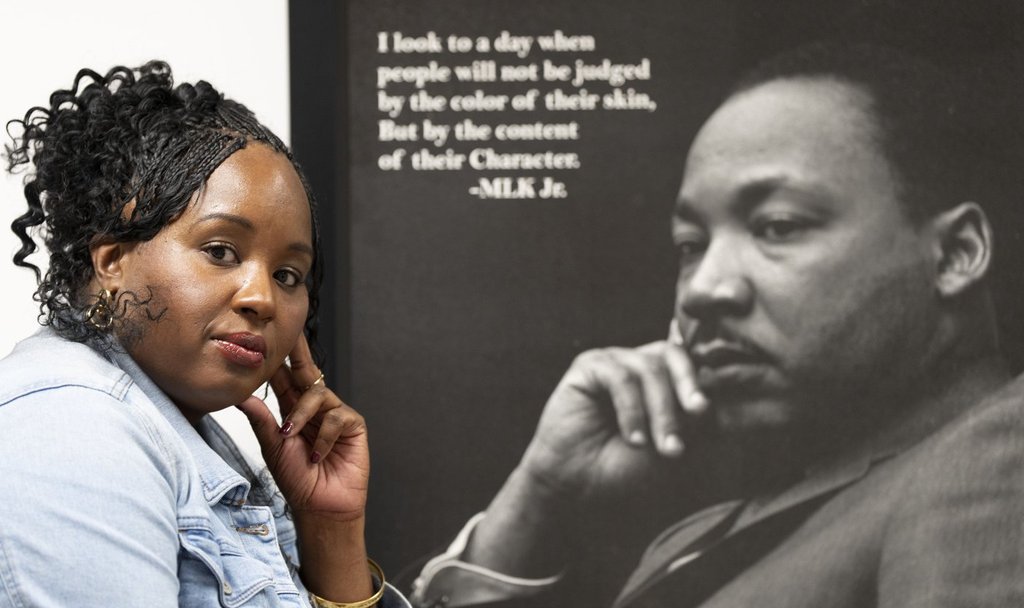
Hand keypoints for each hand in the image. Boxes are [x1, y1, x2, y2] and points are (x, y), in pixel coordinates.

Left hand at [236, 334, 368, 520]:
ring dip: (301, 414)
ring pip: (318, 395)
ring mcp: (335, 416)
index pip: (285, 379)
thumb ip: (261, 420)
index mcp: (293, 411)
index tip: (268, 337)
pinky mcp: (353, 427)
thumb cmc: (297, 481)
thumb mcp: (273, 448)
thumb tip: (240, 396)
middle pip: (308, 373)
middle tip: (290, 332)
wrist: (319, 507)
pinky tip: (316, 455)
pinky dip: (323, 437)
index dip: (278, 359)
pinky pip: (337, 418)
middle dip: (299, 352)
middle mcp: (315, 409)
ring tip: (290, 435)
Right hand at [520, 335, 707, 503]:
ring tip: (663, 448)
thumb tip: (714, 382)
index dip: (707, 382)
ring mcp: (613, 363)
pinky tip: (634, 439)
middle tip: (699, 413)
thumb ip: (694, 417)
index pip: (692, 363)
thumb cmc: (627, 470)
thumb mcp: (673, 446)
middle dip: (689, 386)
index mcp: (662, 379)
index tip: (715, 413)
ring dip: (662, 410)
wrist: (579, 487)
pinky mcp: (588, 367)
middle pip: (674, 356)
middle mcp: (638, 365)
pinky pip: (619, 377)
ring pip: (650, 368)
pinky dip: (632, 410)